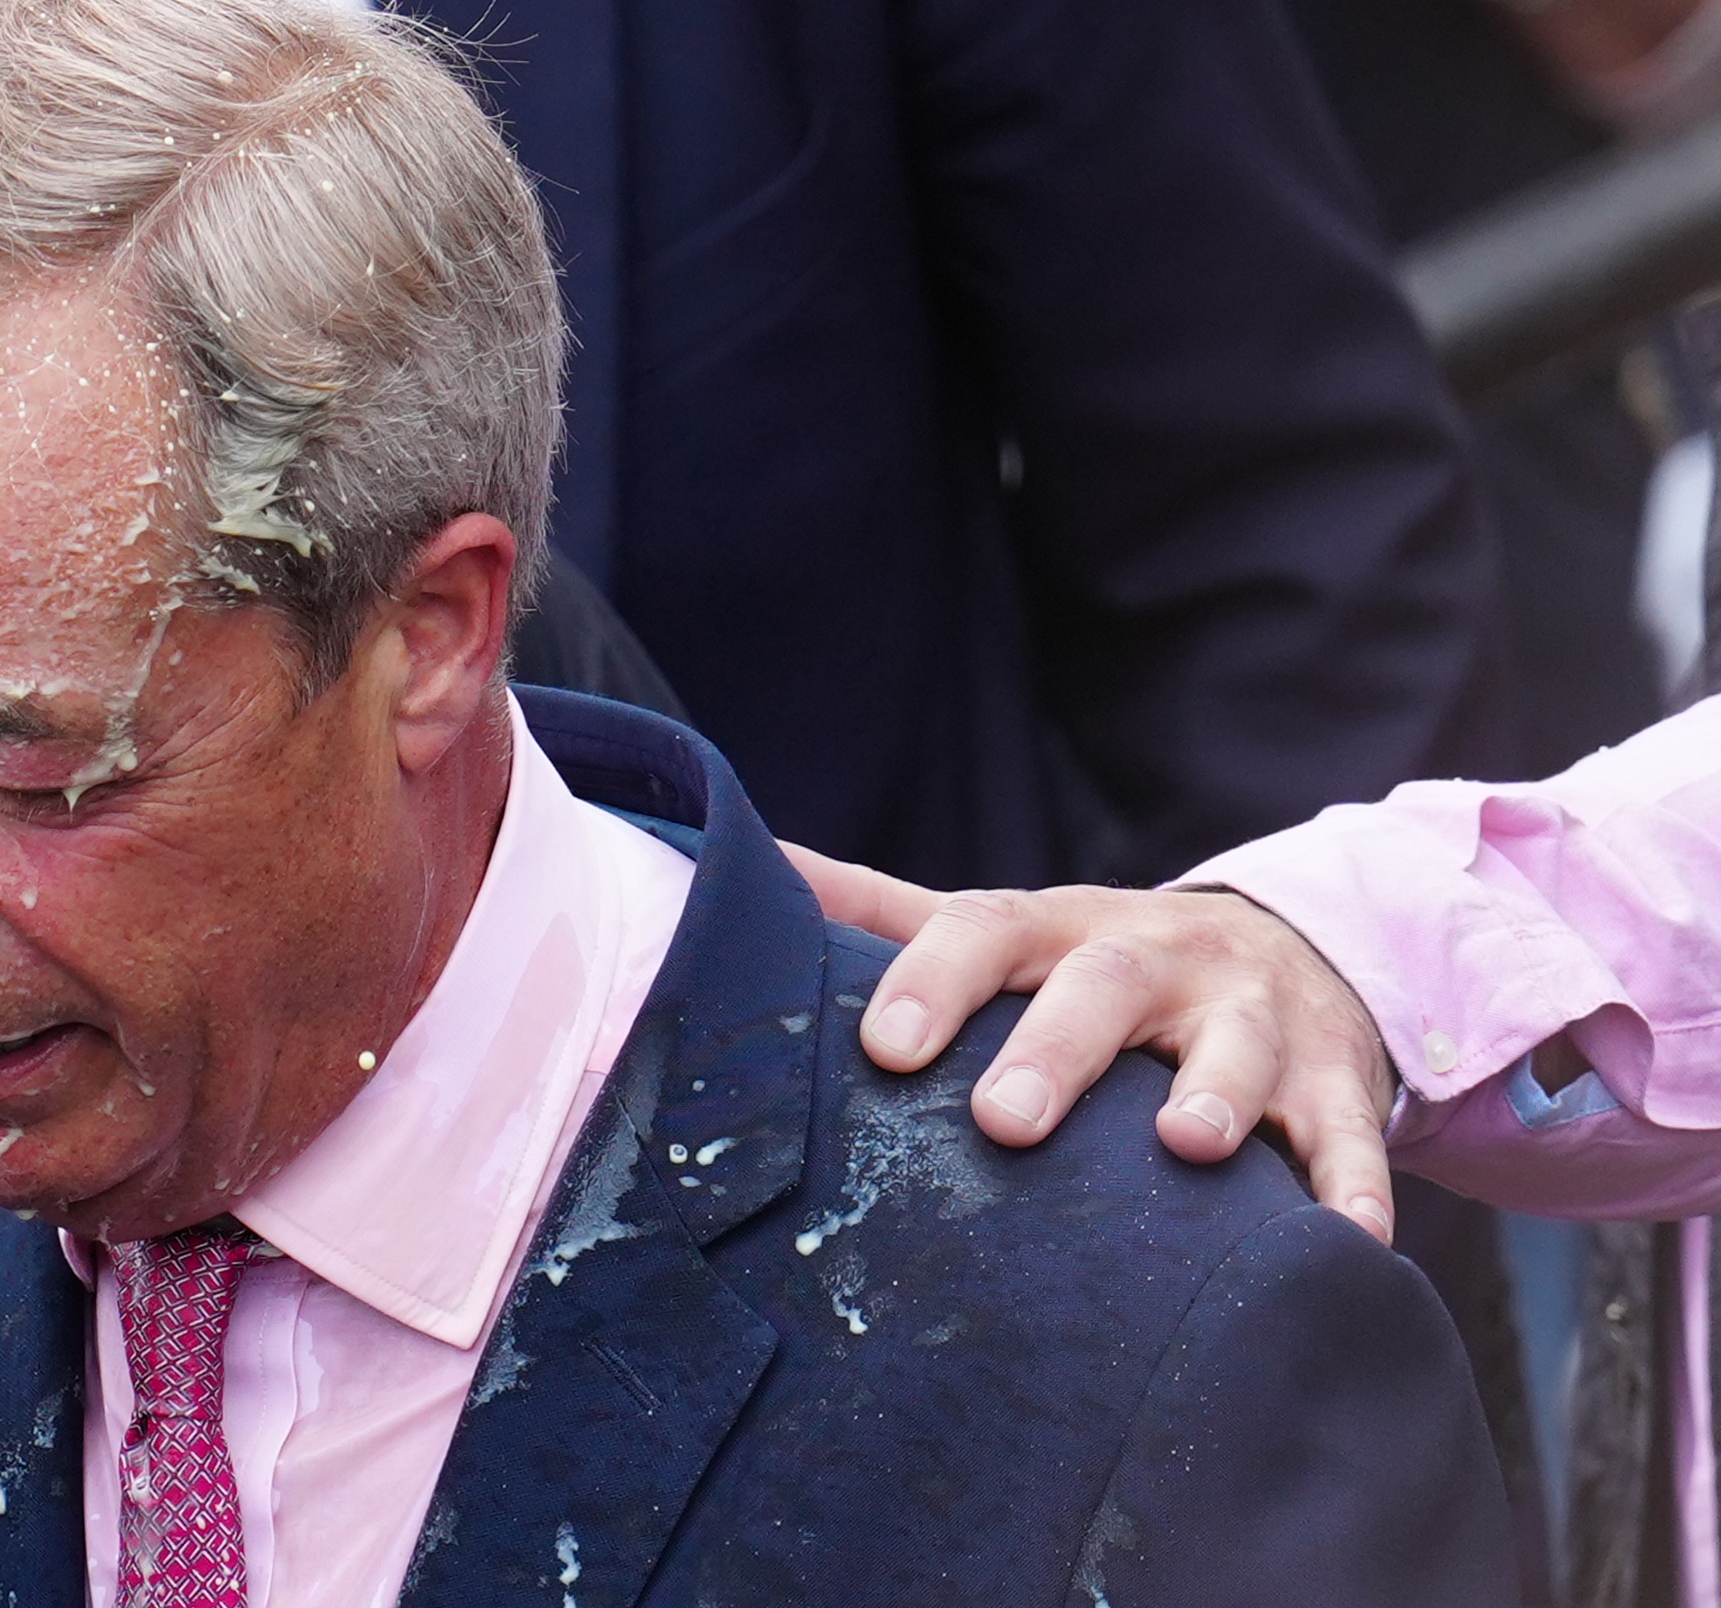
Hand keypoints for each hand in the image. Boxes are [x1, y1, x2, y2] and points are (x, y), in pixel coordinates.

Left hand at [782, 843, 1401, 1243]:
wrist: (1280, 955)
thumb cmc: (1096, 966)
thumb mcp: (1003, 930)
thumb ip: (883, 915)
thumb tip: (755, 865)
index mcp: (1058, 929)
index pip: (982, 932)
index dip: (931, 984)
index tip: (884, 1050)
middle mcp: (1156, 959)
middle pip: (1105, 986)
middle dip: (1057, 1049)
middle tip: (1003, 1122)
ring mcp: (1252, 1015)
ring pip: (1238, 1048)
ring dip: (1218, 1095)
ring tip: (1189, 1145)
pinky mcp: (1334, 1080)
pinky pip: (1349, 1134)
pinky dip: (1352, 1186)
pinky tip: (1348, 1242)